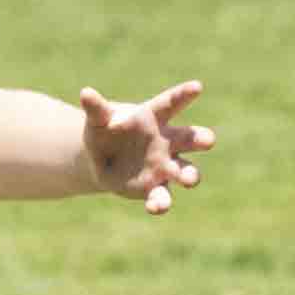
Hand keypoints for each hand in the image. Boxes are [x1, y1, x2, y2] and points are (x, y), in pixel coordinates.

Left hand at [78, 79, 212, 211]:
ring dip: (190, 175)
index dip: (184, 94)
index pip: (171, 103)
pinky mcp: (156, 187)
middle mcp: (166, 141)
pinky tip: (156, 207)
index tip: (197, 86)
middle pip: (189, 137)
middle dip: (200, 138)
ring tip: (189, 179)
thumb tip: (86, 93)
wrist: (102, 159)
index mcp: (154, 117)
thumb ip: (96, 109)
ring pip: (185, 170)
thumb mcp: (99, 120)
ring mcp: (164, 166)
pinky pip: (163, 196)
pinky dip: (161, 203)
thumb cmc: (106, 131)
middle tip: (208, 140)